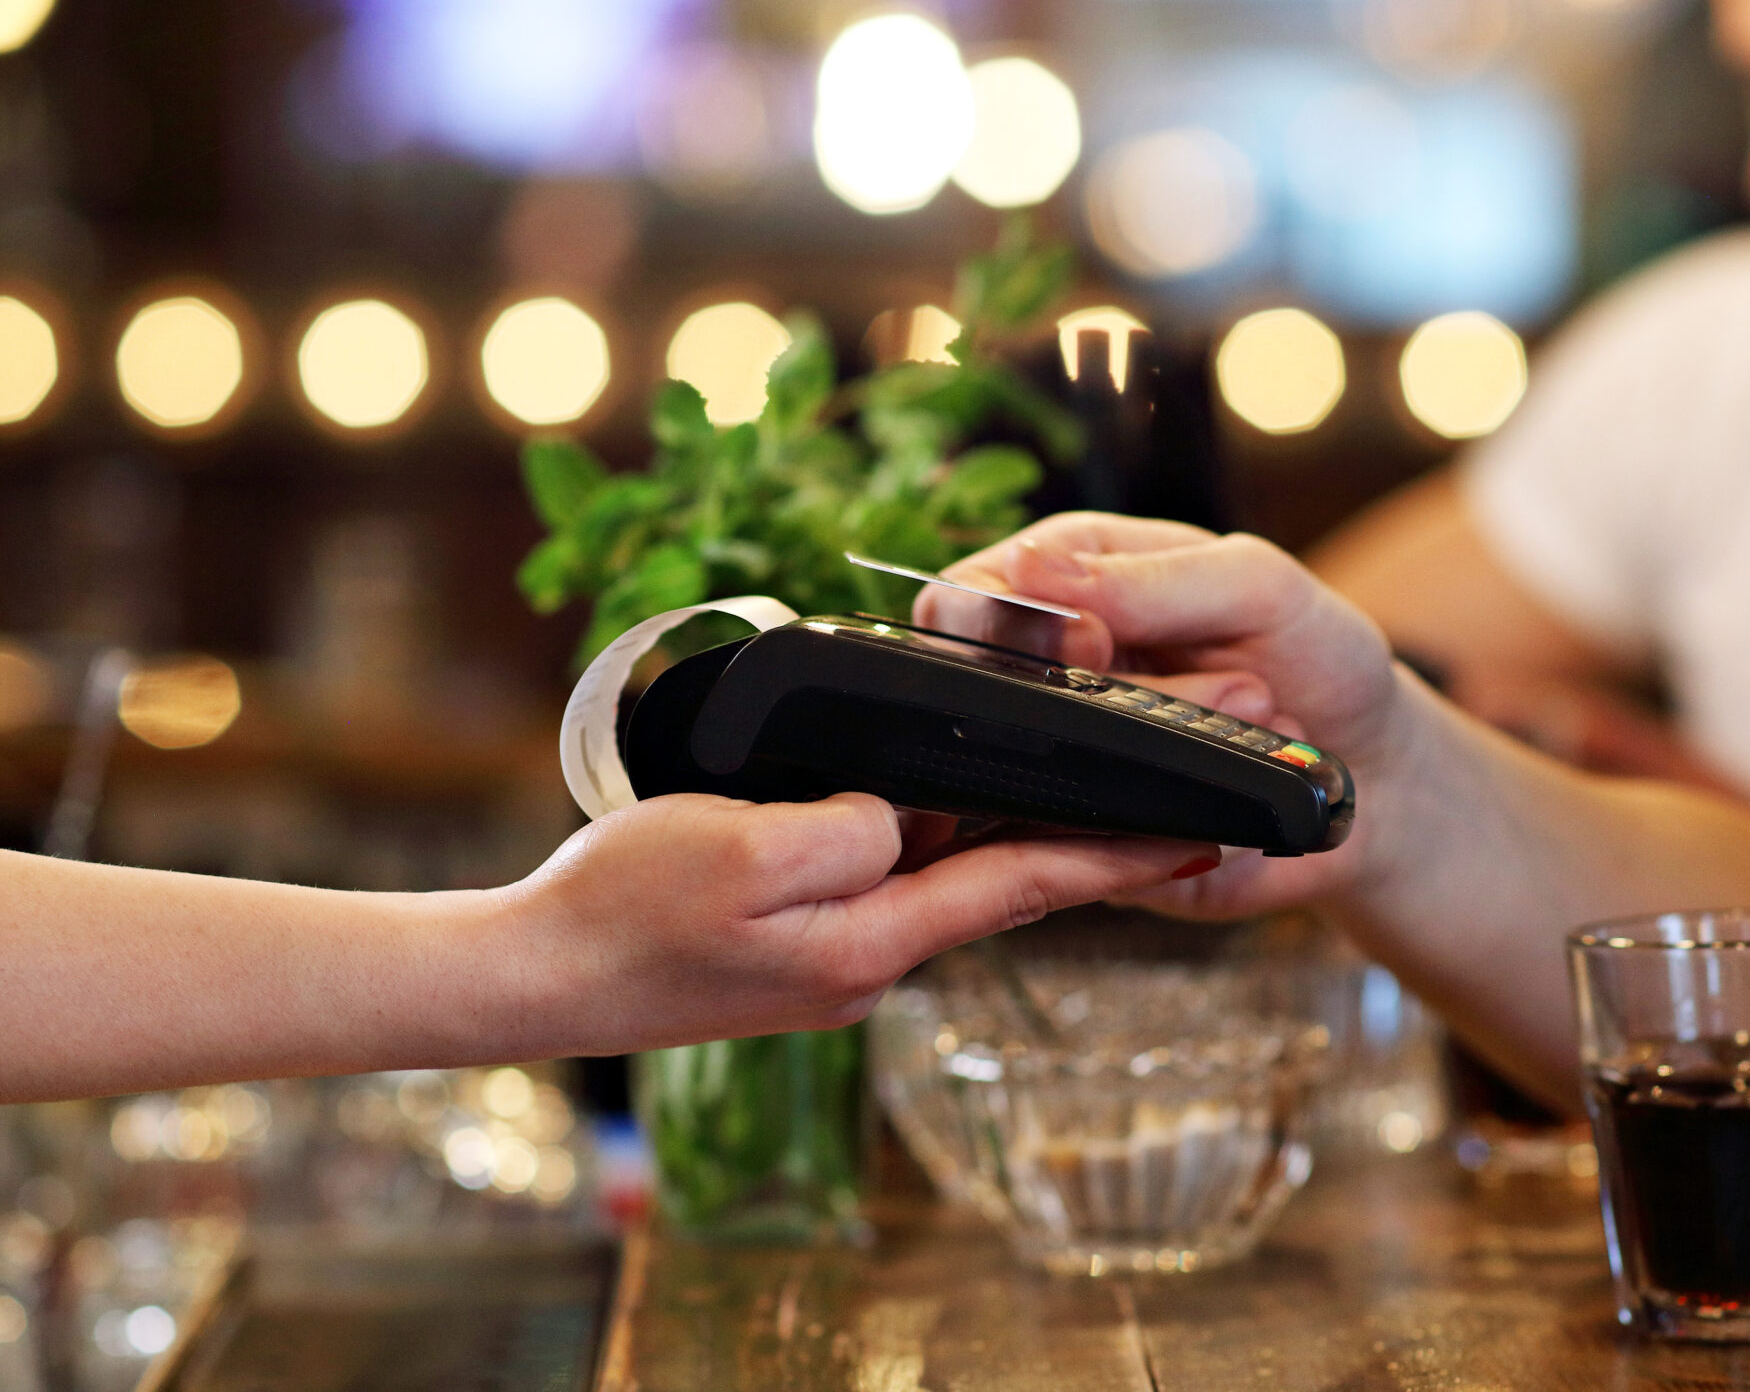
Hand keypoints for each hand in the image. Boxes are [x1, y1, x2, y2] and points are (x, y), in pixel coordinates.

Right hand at [499, 790, 1206, 1051]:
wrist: (532, 978)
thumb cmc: (620, 911)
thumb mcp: (739, 850)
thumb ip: (841, 831)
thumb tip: (897, 817)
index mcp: (870, 943)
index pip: (1024, 884)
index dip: (1117, 854)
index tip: (1199, 833)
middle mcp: (870, 961)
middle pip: (1006, 884)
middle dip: (1097, 843)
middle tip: (1185, 807)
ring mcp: (836, 958)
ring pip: (953, 880)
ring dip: (1026, 838)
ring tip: (1103, 791)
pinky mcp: (800, 944)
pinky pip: (896, 883)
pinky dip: (948, 843)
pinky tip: (964, 803)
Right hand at [919, 514, 1423, 918]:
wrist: (1378, 779)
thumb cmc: (1318, 659)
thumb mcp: (1258, 586)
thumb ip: (1153, 580)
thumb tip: (1034, 567)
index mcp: (1073, 579)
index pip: (972, 593)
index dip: (1011, 619)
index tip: (1094, 641)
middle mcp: (1050, 672)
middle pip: (988, 690)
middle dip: (1118, 692)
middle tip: (1238, 686)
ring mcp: (1063, 761)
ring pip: (1036, 774)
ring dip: (1167, 751)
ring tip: (1264, 721)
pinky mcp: (1089, 843)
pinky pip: (1075, 848)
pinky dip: (1162, 824)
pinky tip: (1235, 794)